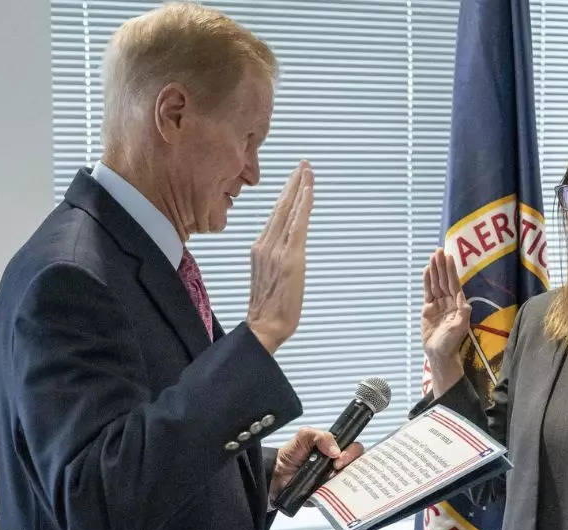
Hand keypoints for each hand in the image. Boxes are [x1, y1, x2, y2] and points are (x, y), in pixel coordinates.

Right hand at [247, 161, 313, 353]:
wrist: (264, 326)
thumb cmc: (268, 309)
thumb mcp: (268, 277)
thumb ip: (274, 260)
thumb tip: (284, 252)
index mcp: (259, 248)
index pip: (275, 215)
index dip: (285, 195)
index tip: (294, 178)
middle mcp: (265, 245)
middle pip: (281, 206)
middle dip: (293, 183)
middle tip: (303, 164)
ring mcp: (276, 250)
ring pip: (289, 211)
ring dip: (300, 187)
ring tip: (307, 170)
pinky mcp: (290, 258)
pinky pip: (297, 225)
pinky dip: (303, 205)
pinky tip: (308, 190)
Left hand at [270, 426, 363, 497]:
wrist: (275, 475)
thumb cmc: (290, 455)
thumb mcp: (304, 436)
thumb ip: (320, 436)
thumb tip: (336, 450)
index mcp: (334, 450)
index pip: (354, 448)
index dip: (352, 451)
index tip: (339, 456)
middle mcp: (337, 465)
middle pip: (358, 464)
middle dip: (350, 463)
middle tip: (336, 466)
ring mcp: (334, 480)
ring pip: (352, 480)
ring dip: (346, 478)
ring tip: (332, 477)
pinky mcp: (329, 494)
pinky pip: (340, 495)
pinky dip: (339, 493)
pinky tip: (332, 489)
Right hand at [421, 248, 471, 394]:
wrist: (439, 353)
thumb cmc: (451, 343)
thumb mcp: (459, 329)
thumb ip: (463, 314)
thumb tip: (464, 300)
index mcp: (458, 304)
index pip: (454, 283)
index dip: (450, 270)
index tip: (448, 257)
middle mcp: (449, 302)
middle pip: (444, 280)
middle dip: (441, 265)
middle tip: (438, 250)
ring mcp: (438, 304)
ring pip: (436, 283)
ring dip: (434, 270)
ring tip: (432, 256)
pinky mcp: (429, 309)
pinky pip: (428, 291)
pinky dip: (427, 281)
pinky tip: (426, 271)